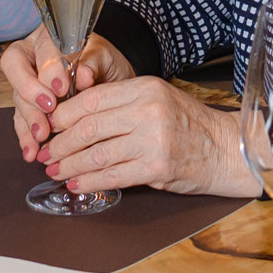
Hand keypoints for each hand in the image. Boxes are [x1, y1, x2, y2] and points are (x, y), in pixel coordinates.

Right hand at [1, 27, 131, 160]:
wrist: (112, 83)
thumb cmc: (106, 64)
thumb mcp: (106, 58)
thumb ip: (93, 62)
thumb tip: (83, 75)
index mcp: (50, 38)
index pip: (40, 48)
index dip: (47, 68)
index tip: (62, 88)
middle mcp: (32, 58)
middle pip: (18, 71)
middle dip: (31, 95)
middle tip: (48, 112)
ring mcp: (29, 84)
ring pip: (19, 99)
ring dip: (28, 119)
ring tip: (40, 137)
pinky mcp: (30, 108)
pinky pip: (22, 121)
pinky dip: (27, 137)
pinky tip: (31, 150)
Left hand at [35, 76, 254, 196]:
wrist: (226, 148)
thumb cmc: (189, 125)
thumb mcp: (157, 100)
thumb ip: (121, 105)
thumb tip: (76, 120)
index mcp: (144, 88)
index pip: (91, 99)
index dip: (63, 115)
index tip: (49, 126)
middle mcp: (147, 110)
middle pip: (88, 127)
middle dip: (60, 143)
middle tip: (46, 153)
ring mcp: (152, 139)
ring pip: (96, 154)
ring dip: (70, 165)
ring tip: (55, 171)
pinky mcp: (156, 167)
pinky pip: (112, 176)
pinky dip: (89, 182)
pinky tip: (77, 184)